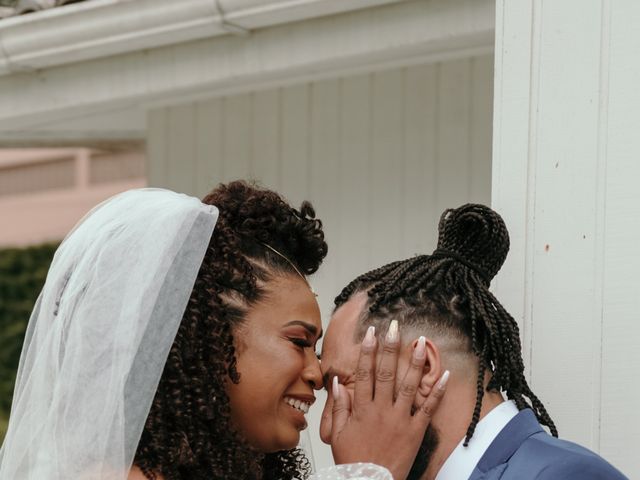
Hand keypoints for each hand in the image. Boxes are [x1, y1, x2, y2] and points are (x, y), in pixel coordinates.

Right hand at [330, 321, 448, 478]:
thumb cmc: (353, 462)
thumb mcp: (338, 434)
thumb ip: (339, 407)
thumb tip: (338, 383)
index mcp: (361, 409)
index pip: (364, 373)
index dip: (368, 351)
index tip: (372, 333)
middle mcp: (381, 411)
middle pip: (386, 373)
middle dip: (390, 348)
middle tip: (395, 327)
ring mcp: (400, 420)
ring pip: (409, 385)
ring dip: (415, 362)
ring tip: (421, 342)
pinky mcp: (415, 431)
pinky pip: (428, 408)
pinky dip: (438, 391)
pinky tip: (445, 374)